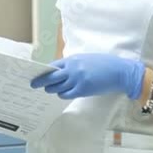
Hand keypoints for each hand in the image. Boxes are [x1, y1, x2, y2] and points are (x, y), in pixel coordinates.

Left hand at [30, 53, 145, 99]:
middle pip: (50, 77)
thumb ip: (72, 64)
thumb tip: (60, 70)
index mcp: (73, 59)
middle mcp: (72, 69)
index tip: (36, 74)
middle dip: (40, 81)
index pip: (52, 66)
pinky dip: (62, 94)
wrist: (119, 71)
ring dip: (52, 89)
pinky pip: (66, 94)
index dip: (43, 71)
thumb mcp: (85, 59)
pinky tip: (63, 93)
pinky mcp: (82, 90)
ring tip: (50, 89)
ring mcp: (76, 80)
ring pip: (56, 87)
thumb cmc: (104, 64)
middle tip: (33, 84)